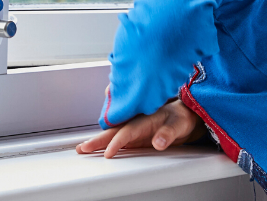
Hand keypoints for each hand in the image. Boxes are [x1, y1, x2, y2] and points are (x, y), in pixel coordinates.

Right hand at [76, 99, 206, 158]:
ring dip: (98, 141)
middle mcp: (136, 122)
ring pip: (112, 134)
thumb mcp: (179, 125)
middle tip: (83, 148)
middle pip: (114, 132)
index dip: (117, 142)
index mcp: (144, 119)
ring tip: (83, 148)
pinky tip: (98, 148)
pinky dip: (106, 142)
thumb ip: (168, 133)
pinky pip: (117, 138)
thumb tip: (158, 142)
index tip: (108, 152)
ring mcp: (134, 129)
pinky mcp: (134, 135)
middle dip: (98, 140)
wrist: (183, 114)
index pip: (127, 132)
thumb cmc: (181, 117)